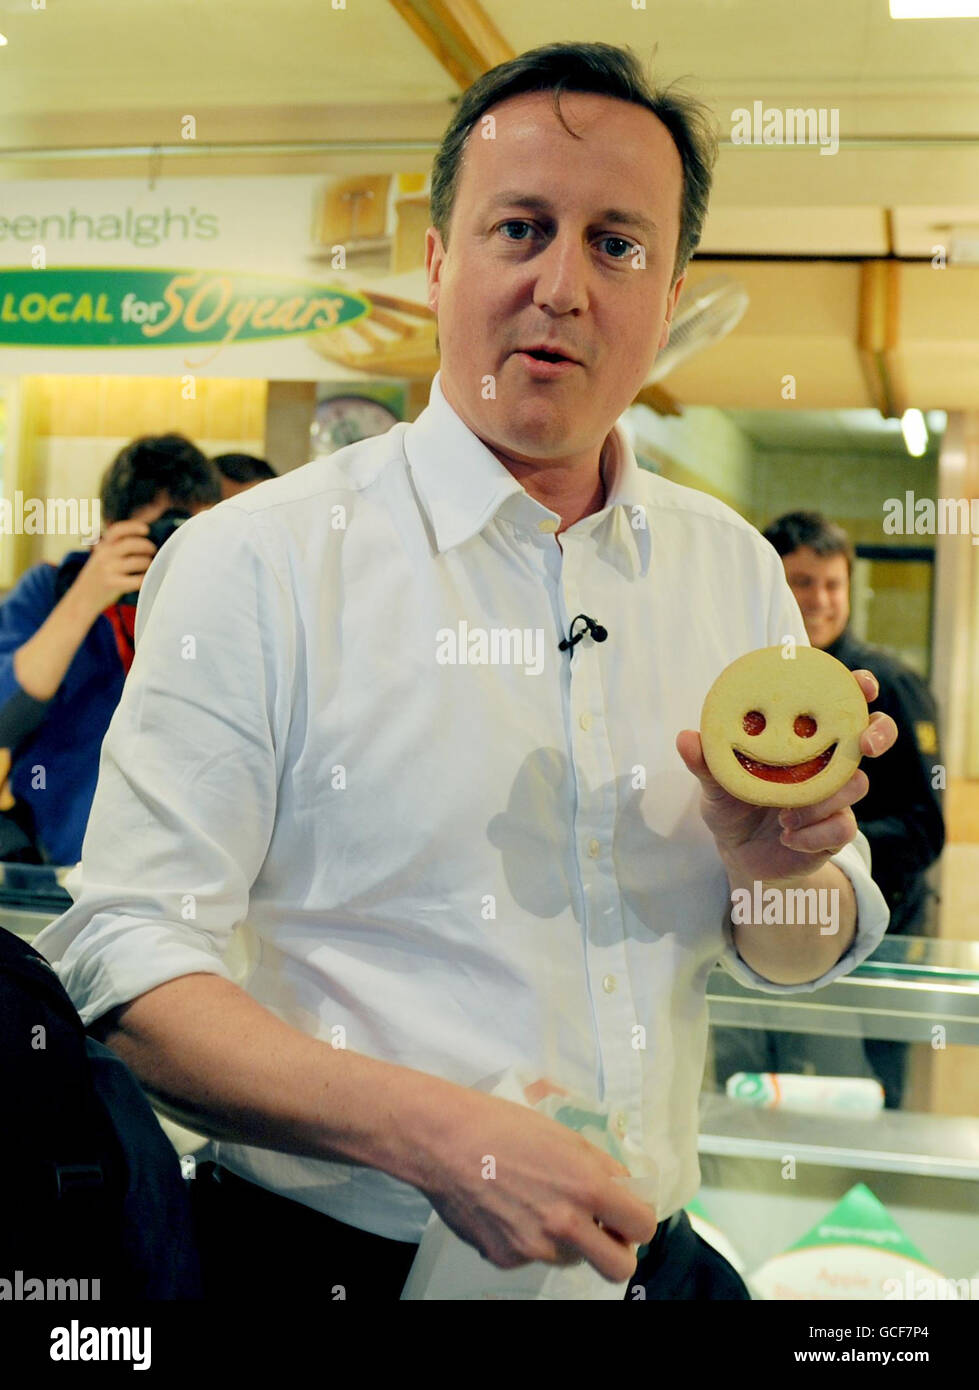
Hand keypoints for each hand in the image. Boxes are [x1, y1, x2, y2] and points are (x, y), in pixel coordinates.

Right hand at [69, 520, 156, 615]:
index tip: (146, 530)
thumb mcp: (100, 558)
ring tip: (148, 567)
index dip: (133, 527)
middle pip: (132, 544)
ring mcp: (108, 569)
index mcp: (102, 547)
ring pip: (139, 562)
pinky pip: (138, 579)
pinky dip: (146, 579)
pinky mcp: (113, 584)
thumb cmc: (96, 579)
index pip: (117, 530)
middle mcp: (104, 555)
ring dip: (148, 564)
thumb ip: (114, 548)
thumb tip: (141, 541)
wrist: (80, 600)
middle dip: (147, 546)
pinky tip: (146, 580)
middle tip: (152, 552)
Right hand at [414, 1086, 656, 1281]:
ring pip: (571, 1258)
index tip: (628, 1213)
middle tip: (604, 1231)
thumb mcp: (563, 1133)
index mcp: (586, 1186)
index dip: (638, 1219)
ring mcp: (534, 1248)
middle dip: (618, 1251)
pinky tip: (510, 1209)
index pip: (642, 1225)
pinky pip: (533, 1257)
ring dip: (568, 1239)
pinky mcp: (506, 1258)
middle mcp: (565, 1224)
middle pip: (619, 1267)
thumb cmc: (501, 1125)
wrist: (443, 1141)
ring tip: (539, 1203)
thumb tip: (623, 1187)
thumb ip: (599, 1165)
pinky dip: (530, 1239)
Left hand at [676, 669, 897, 882]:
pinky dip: (813, 833)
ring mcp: (836, 795)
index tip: (862, 683)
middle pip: (872, 734)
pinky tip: (789, 836)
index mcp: (802, 737)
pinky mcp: (836, 830)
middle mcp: (827, 760)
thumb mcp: (715, 783)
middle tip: (865, 744)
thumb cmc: (731, 804)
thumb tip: (685, 738)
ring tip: (785, 814)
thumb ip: (705, 762)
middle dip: (878, 733)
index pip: (837, 702)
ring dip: (822, 799)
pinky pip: (842, 827)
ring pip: (856, 784)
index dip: (857, 687)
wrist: (740, 854)